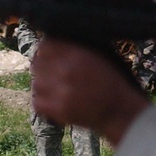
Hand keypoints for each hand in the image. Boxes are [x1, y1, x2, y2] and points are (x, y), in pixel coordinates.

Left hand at [31, 38, 148, 144]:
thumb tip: (54, 44)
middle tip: (51, 74)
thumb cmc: (111, 82)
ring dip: (42, 85)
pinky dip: (42, 102)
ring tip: (53, 88)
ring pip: (35, 83)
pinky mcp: (59, 110)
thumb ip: (75, 49)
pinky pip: (36, 103)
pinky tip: (52, 101)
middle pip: (37, 64)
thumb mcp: (98, 56)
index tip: (48, 56)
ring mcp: (61, 91)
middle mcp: (66, 70)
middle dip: (42, 68)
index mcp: (77, 54)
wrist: (119, 111)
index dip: (45, 51)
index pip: (45, 46)